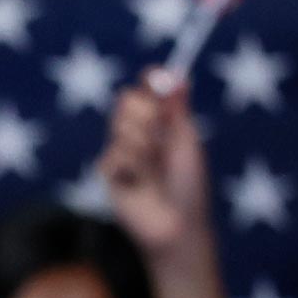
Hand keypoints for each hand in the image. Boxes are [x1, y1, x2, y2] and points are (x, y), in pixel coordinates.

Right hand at [99, 69, 209, 264]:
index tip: (156, 81)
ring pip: (120, 126)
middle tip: (161, 136)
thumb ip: (177, 109)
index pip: (149, 88)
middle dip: (145, 114)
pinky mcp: (109, 171)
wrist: (174, 223)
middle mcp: (142, 131)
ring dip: (141, 146)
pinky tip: (137, 184)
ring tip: (153, 169)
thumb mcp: (187, 142)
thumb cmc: (188, 185)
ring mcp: (123, 150)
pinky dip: (129, 168)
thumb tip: (178, 74)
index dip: (151, 81)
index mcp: (164, 120)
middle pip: (128, 100)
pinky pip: (112, 155)